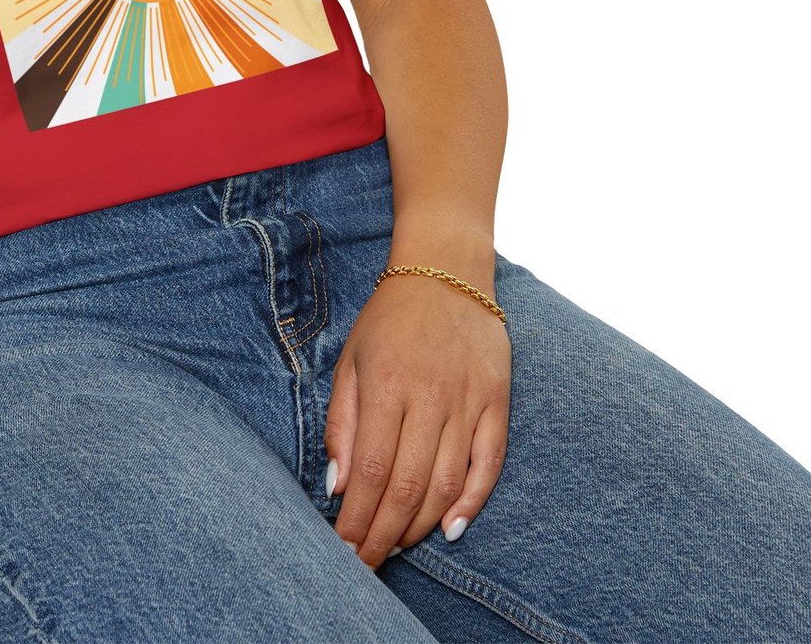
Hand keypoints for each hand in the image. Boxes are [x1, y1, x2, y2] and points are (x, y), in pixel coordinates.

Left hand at [323, 271, 511, 566]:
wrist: (446, 272)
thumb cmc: (389, 320)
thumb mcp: (351, 360)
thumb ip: (342, 423)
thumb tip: (337, 485)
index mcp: (386, 386)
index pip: (371, 471)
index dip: (358, 518)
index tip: (344, 549)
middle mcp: (429, 397)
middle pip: (407, 486)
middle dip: (384, 534)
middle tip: (368, 563)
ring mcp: (468, 401)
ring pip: (447, 483)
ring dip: (421, 525)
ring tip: (398, 546)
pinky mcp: (497, 402)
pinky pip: (489, 464)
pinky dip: (472, 502)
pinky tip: (450, 528)